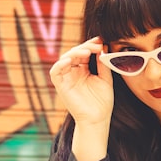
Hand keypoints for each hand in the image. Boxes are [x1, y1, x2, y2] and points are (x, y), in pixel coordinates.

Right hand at [50, 38, 113, 160]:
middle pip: (74, 52)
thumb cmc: (102, 101)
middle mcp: (74, 72)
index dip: (91, 45)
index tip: (100, 40)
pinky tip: (71, 61)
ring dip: (75, 52)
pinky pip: (55, 72)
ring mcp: (67, 78)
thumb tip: (103, 48)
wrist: (98, 119)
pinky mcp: (60, 86)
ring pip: (65, 58)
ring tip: (87, 52)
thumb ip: (102, 64)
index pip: (84, 52)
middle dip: (85, 47)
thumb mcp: (105, 79)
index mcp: (84, 70)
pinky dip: (60, 64)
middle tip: (96, 45)